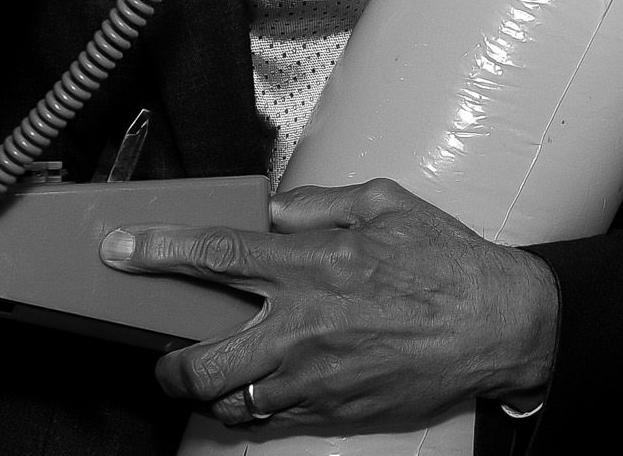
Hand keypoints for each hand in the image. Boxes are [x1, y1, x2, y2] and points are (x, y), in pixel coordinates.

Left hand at [101, 179, 561, 431]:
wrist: (500, 325)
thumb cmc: (449, 263)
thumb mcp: (389, 205)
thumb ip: (321, 203)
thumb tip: (276, 208)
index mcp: (316, 263)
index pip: (218, 254)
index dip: (159, 251)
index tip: (121, 248)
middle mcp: (305, 324)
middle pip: (201, 359)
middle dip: (168, 362)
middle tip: (168, 351)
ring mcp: (316, 375)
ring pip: (230, 400)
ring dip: (213, 389)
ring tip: (218, 371)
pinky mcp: (334, 408)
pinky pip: (271, 418)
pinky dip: (257, 407)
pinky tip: (266, 387)